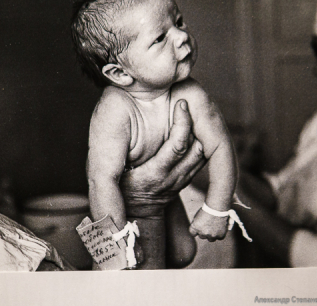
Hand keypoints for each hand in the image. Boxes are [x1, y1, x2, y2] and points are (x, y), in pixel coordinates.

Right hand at [119, 99, 206, 218]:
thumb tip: (116, 119)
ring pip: (201, 154)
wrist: (133, 214)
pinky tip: (197, 126)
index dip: (182, 123)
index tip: (180, 104)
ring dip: (201, 132)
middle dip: (196, 124)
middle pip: (195, 148)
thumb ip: (117, 152)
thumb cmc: (120, 186)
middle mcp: (172, 178)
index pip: (177, 147)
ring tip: (196, 109)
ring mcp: (181, 181)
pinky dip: (203, 142)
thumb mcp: (113, 173)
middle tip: (192, 101)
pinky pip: (201, 160)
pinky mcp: (186, 180)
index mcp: (154, 174)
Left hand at [189, 208, 227, 241]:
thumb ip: (196, 224)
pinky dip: (220, 234)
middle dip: (204, 232)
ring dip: (212, 235)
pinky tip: (220, 227)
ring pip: (211, 239)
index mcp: (195, 227)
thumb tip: (197, 229)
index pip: (192, 233)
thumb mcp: (197, 216)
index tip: (198, 228)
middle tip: (208, 226)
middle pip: (202, 236)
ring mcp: (212, 235)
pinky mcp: (220, 235)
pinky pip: (219, 237)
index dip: (196, 231)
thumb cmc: (207, 209)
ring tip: (214, 227)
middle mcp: (203, 233)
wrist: (218, 207)